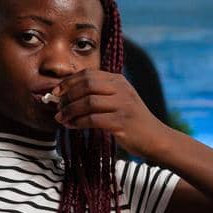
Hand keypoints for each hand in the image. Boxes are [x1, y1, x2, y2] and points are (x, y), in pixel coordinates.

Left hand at [53, 69, 169, 156]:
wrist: (156, 138)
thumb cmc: (133, 121)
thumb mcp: (120, 100)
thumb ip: (100, 94)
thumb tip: (68, 95)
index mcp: (119, 80)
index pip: (88, 74)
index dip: (69, 81)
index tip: (56, 92)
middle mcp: (121, 89)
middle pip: (86, 85)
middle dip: (67, 95)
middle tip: (57, 107)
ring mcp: (123, 105)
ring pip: (88, 102)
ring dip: (70, 110)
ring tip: (61, 118)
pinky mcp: (122, 122)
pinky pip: (93, 119)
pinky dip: (78, 122)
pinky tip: (72, 126)